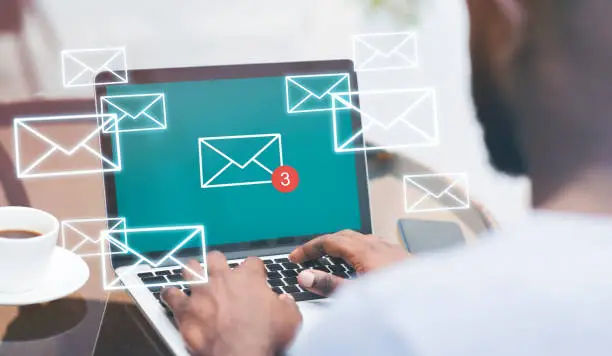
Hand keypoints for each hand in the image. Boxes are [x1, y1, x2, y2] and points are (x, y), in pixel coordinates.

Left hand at [162, 252, 301, 355]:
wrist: (239, 355)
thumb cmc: (263, 337)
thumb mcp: (289, 319)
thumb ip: (287, 305)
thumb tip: (285, 301)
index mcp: (248, 278)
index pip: (252, 262)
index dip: (255, 270)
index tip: (256, 277)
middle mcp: (222, 279)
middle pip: (216, 257)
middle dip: (217, 263)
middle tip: (220, 273)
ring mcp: (201, 292)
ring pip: (190, 268)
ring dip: (191, 271)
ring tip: (193, 274)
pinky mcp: (185, 309)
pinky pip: (171, 295)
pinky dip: (170, 295)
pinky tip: (171, 295)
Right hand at [289, 230, 408, 296]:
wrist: (430, 300)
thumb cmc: (398, 298)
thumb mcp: (357, 293)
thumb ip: (329, 284)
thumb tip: (305, 276)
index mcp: (364, 250)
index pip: (329, 241)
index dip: (309, 248)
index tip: (296, 257)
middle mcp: (377, 244)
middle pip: (343, 236)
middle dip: (322, 243)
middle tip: (308, 255)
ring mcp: (389, 248)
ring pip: (359, 238)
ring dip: (340, 244)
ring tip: (329, 256)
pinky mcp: (399, 255)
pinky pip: (372, 244)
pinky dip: (357, 247)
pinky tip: (359, 261)